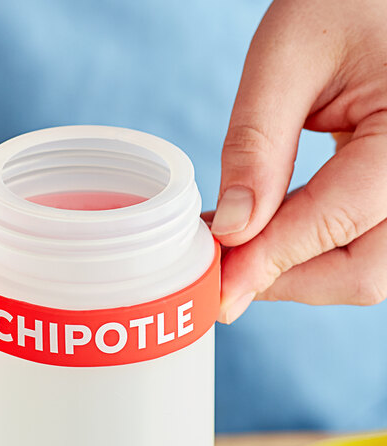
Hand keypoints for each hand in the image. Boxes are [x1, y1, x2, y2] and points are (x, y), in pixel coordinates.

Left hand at [210, 0, 386, 323]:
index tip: (216, 284)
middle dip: (284, 278)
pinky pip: (360, 245)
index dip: (269, 260)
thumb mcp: (287, 57)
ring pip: (363, 269)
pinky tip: (264, 233)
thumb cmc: (342, 4)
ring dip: (293, 270)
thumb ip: (257, 146)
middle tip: (220, 272)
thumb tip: (232, 230)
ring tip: (235, 249)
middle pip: (362, 271)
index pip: (338, 222)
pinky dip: (308, 251)